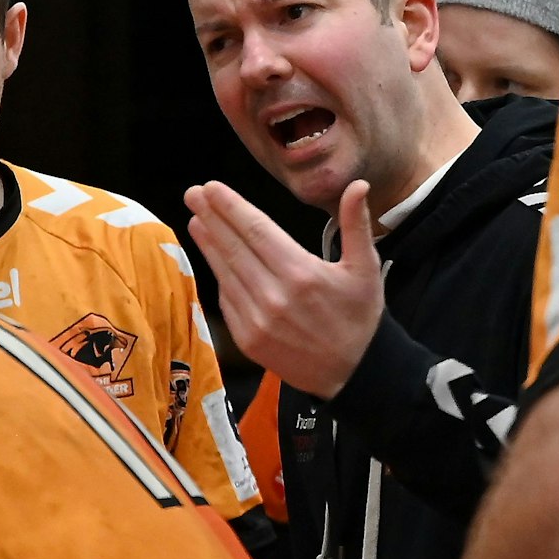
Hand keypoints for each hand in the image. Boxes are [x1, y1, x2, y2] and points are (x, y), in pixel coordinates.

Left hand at [183, 179, 381, 398]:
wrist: (353, 373)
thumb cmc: (359, 317)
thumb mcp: (365, 268)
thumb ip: (356, 224)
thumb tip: (357, 185)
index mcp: (301, 274)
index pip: (256, 230)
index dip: (230, 207)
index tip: (211, 188)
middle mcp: (274, 296)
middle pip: (233, 248)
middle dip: (211, 217)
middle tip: (193, 194)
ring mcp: (256, 321)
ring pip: (225, 273)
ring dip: (208, 244)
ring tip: (196, 220)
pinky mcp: (248, 340)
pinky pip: (227, 300)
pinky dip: (219, 276)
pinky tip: (214, 258)